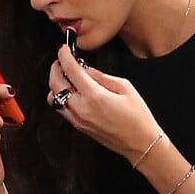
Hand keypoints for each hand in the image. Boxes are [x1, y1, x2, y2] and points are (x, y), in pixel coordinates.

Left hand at [48, 46, 164, 164]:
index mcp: (94, 96)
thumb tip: (86, 69)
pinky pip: (61, 109)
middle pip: (55, 84)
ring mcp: (78, 120)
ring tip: (66, 76)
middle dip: (55, 68)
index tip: (63, 49)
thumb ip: (101, 76)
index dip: (64, 56)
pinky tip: (72, 91)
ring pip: (53, 98)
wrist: (141, 143)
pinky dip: (60, 96)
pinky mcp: (79, 127)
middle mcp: (81, 109)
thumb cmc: (137, 116)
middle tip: (62, 60)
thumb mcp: (125, 87)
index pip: (71, 70)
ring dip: (55, 84)